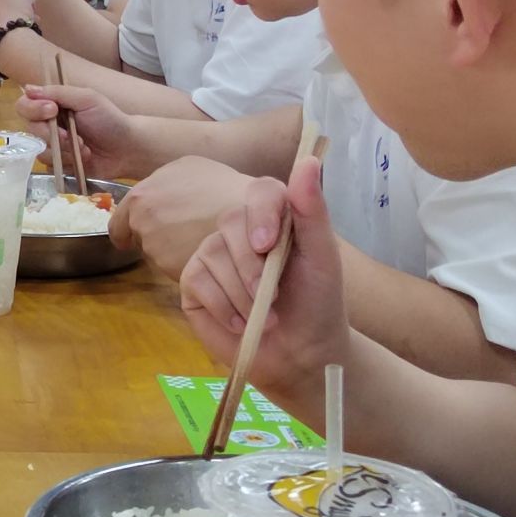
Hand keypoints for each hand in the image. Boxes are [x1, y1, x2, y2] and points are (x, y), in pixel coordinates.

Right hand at [17, 81, 147, 186]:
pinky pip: (51, 166)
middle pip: (30, 129)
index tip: (52, 110)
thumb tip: (28, 88)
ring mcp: (53, 146)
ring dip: (63, 150)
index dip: (33, 109)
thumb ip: (58, 92)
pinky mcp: (60, 165)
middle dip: (53, 134)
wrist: (128, 149)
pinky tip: (84, 158)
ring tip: (84, 148)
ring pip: (40, 150)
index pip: (25, 105)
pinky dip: (68, 162)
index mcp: (52, 105)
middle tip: (71, 135)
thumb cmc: (110, 120)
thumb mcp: (87, 99)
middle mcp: (49, 125)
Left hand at [112, 155, 253, 271]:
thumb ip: (166, 185)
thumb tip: (158, 197)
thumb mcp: (193, 170)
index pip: (119, 220)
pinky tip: (209, 259)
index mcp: (143, 193)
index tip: (132, 239)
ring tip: (201, 246)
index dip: (128, 230)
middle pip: (139, 239)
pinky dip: (187, 268)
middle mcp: (142, 218)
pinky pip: (174, 271)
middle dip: (157, 241)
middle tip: (184, 239)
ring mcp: (154, 244)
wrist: (253, 213)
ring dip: (173, 255)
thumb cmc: (227, 187)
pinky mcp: (171, 268)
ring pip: (157, 257)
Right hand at [178, 155, 349, 395]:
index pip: (259, 193)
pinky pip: (196, 280)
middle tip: (276, 299)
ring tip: (264, 318)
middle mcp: (239, 230)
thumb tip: (309, 161)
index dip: (260, 215)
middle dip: (252, 268)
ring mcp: (212, 254)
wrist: (300, 355)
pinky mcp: (193, 282)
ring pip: (212, 255)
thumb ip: (312, 211)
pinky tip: (240, 323)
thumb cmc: (317, 303)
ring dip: (242, 295)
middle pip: (230, 224)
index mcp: (273, 216)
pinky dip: (222, 307)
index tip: (267, 247)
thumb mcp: (322, 257)